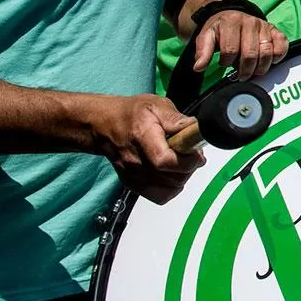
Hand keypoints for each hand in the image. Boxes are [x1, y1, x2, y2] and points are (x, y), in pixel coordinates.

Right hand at [87, 95, 206, 204]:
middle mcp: (135, 160)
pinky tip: (173, 173)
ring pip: (170, 188)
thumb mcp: (156, 105)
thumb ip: (176, 119)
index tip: (196, 151)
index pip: (165, 161)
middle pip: (172, 177)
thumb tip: (194, 128)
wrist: (104, 124)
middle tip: (191, 153)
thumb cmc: (130, 113)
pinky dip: (172, 188)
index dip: (188, 160)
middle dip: (190, 166)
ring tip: (182, 161)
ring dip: (183, 176)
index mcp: (142, 137)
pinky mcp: (133, 184)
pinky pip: (160, 196)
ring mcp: (133, 174)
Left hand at [194, 10, 287, 79]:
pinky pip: (282, 46)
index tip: (224, 63)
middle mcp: (250, 22)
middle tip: (240, 75)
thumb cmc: (219, 29)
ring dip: (260, 68)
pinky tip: (269, 62)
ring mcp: (264, 26)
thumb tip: (199, 67)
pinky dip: (277, 57)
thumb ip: (202, 52)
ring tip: (253, 71)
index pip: (231, 50)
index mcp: (231, 22)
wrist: (230, 16)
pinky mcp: (275, 30)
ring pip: (267, 53)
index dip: (226, 62)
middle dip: (245, 70)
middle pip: (250, 54)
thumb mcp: (206, 37)